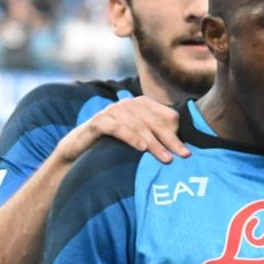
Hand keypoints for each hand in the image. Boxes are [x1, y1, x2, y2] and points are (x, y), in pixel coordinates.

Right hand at [57, 97, 190, 163]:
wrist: (79, 148)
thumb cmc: (112, 145)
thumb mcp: (136, 140)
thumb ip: (155, 138)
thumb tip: (180, 148)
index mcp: (141, 105)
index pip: (166, 116)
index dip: (177, 133)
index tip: (185, 152)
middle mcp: (128, 104)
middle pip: (155, 121)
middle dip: (170, 140)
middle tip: (183, 156)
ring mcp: (112, 111)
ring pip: (138, 125)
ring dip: (153, 142)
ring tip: (165, 158)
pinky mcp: (98, 121)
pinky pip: (117, 127)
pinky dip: (130, 137)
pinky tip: (141, 148)